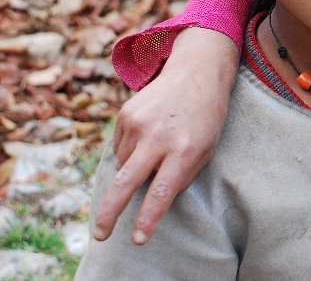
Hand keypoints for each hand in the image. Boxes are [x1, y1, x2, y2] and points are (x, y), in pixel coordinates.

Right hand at [92, 27, 239, 243]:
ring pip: (123, 166)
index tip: (138, 239)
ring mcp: (139, 124)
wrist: (196, 73)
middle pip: (125, 184)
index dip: (149, 219)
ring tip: (155, 151)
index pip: (162, 192)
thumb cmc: (206, 117)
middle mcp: (159, 137)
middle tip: (101, 235)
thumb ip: (183, 175)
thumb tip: (156, 198)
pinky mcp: (125, 114)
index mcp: (184, 149)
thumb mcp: (207, 148)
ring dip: (132, 170)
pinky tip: (148, 136)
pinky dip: (130, 151)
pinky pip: (119, 147)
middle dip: (110, 213)